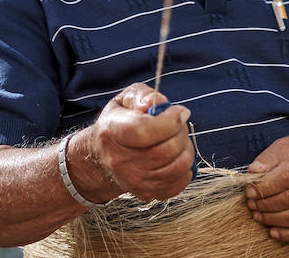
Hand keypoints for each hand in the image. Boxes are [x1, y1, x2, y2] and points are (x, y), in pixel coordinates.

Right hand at [80, 83, 193, 201]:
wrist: (102, 157)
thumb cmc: (119, 122)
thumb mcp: (125, 99)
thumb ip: (143, 95)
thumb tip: (157, 104)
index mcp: (113, 132)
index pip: (144, 131)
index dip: (170, 120)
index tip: (179, 111)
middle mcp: (120, 161)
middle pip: (166, 150)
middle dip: (181, 132)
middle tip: (178, 124)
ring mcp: (133, 181)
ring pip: (177, 167)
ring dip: (186, 149)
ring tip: (177, 139)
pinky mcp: (146, 193)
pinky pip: (179, 182)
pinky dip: (185, 168)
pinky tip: (175, 156)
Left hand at [245, 131, 288, 241]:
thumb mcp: (288, 144)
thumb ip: (269, 157)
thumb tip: (253, 173)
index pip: (285, 178)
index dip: (264, 188)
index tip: (250, 192)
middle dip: (265, 204)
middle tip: (251, 204)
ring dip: (273, 220)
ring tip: (258, 215)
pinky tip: (274, 231)